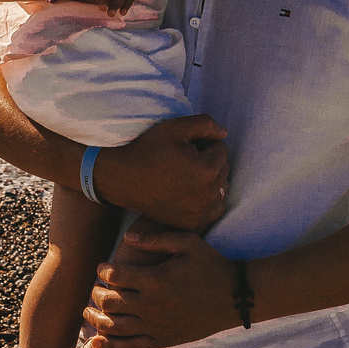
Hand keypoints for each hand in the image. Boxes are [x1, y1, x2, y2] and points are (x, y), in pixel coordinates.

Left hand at [84, 229, 235, 347]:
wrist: (234, 298)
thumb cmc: (211, 266)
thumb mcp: (188, 243)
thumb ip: (156, 239)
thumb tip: (127, 238)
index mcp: (156, 280)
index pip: (116, 276)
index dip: (103, 270)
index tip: (103, 267)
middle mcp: (152, 306)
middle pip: (110, 302)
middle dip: (97, 293)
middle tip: (96, 287)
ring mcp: (156, 326)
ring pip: (114, 326)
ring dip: (96, 319)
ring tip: (88, 311)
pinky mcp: (162, 340)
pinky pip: (129, 346)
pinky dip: (108, 345)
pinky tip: (94, 341)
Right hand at [95, 114, 229, 228]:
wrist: (124, 179)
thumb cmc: (149, 150)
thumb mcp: (175, 127)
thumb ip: (205, 124)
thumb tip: (224, 133)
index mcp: (206, 170)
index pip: (221, 149)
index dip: (203, 144)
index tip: (184, 148)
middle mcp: (208, 194)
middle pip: (223, 169)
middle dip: (208, 161)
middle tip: (183, 161)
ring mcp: (201, 212)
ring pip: (221, 188)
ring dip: (210, 180)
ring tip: (185, 175)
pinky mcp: (194, 223)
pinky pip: (214, 207)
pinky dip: (207, 199)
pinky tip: (189, 191)